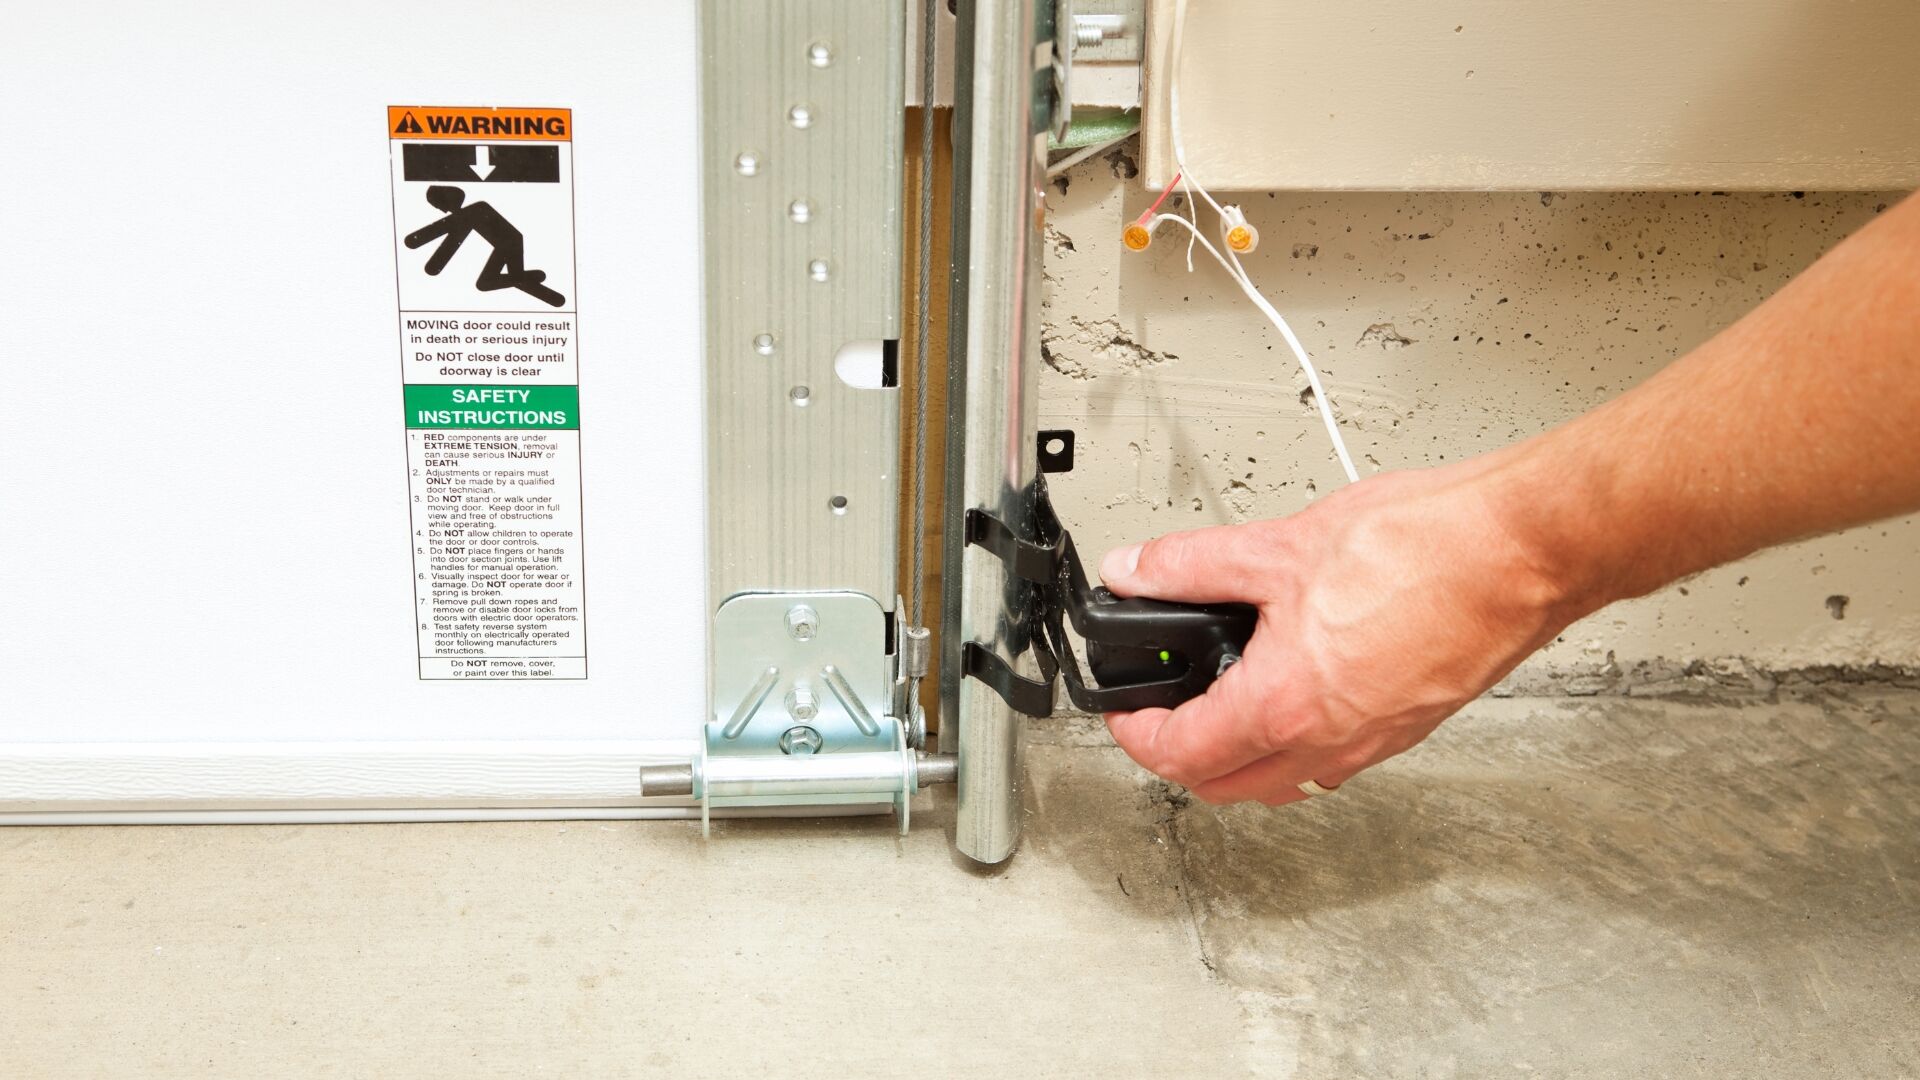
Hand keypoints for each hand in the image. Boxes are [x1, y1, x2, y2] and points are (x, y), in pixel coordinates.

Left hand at [1097, 455, 1587, 804]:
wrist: (1523, 549)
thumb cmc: (1427, 547)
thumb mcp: (1279, 546)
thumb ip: (1191, 564)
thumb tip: (1136, 569)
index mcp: (1285, 704)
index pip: (1181, 753)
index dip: (1134, 734)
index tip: (1123, 709)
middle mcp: (1330, 741)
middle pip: (1228, 787)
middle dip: (1182, 758)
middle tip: (1162, 712)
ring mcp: (1375, 741)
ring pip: (1284, 782)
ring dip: (1242, 758)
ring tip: (1222, 701)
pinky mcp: (1410, 725)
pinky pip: (1334, 760)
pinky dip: (1298, 742)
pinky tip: (1298, 687)